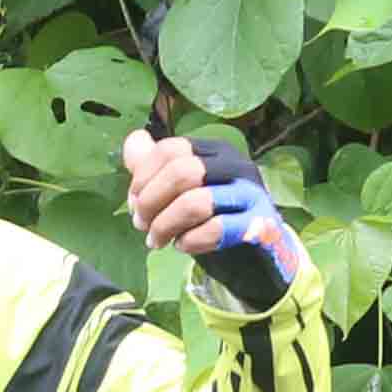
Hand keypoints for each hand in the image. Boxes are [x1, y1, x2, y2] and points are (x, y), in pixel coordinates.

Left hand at [122, 129, 305, 309]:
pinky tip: (183, 245)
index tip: (133, 200)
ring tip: (155, 240)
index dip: (143, 176)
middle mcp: (235, 167)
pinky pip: (216, 230)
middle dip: (150, 201)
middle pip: (182, 172)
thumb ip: (155, 166)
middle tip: (141, 223)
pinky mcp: (258, 226)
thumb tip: (135, 139)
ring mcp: (250, 195)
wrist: (254, 252)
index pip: (171, 149)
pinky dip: (189, 241)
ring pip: (196, 203)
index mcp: (215, 152)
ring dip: (164, 225)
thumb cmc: (212, 216)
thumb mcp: (179, 189)